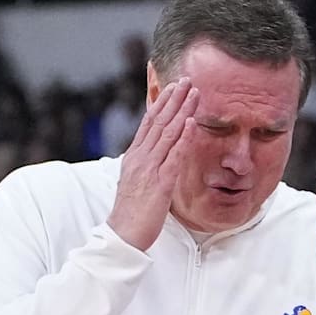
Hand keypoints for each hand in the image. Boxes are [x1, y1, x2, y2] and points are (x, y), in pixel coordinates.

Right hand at [107, 78, 198, 250]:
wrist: (122, 235)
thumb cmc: (131, 212)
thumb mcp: (136, 182)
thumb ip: (145, 165)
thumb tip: (153, 153)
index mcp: (134, 157)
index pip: (148, 123)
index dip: (161, 103)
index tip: (173, 87)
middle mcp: (140, 158)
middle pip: (158, 122)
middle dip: (173, 99)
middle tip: (186, 79)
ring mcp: (149, 169)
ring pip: (167, 133)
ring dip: (182, 111)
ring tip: (193, 93)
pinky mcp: (160, 183)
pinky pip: (174, 156)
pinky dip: (183, 138)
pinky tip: (192, 123)